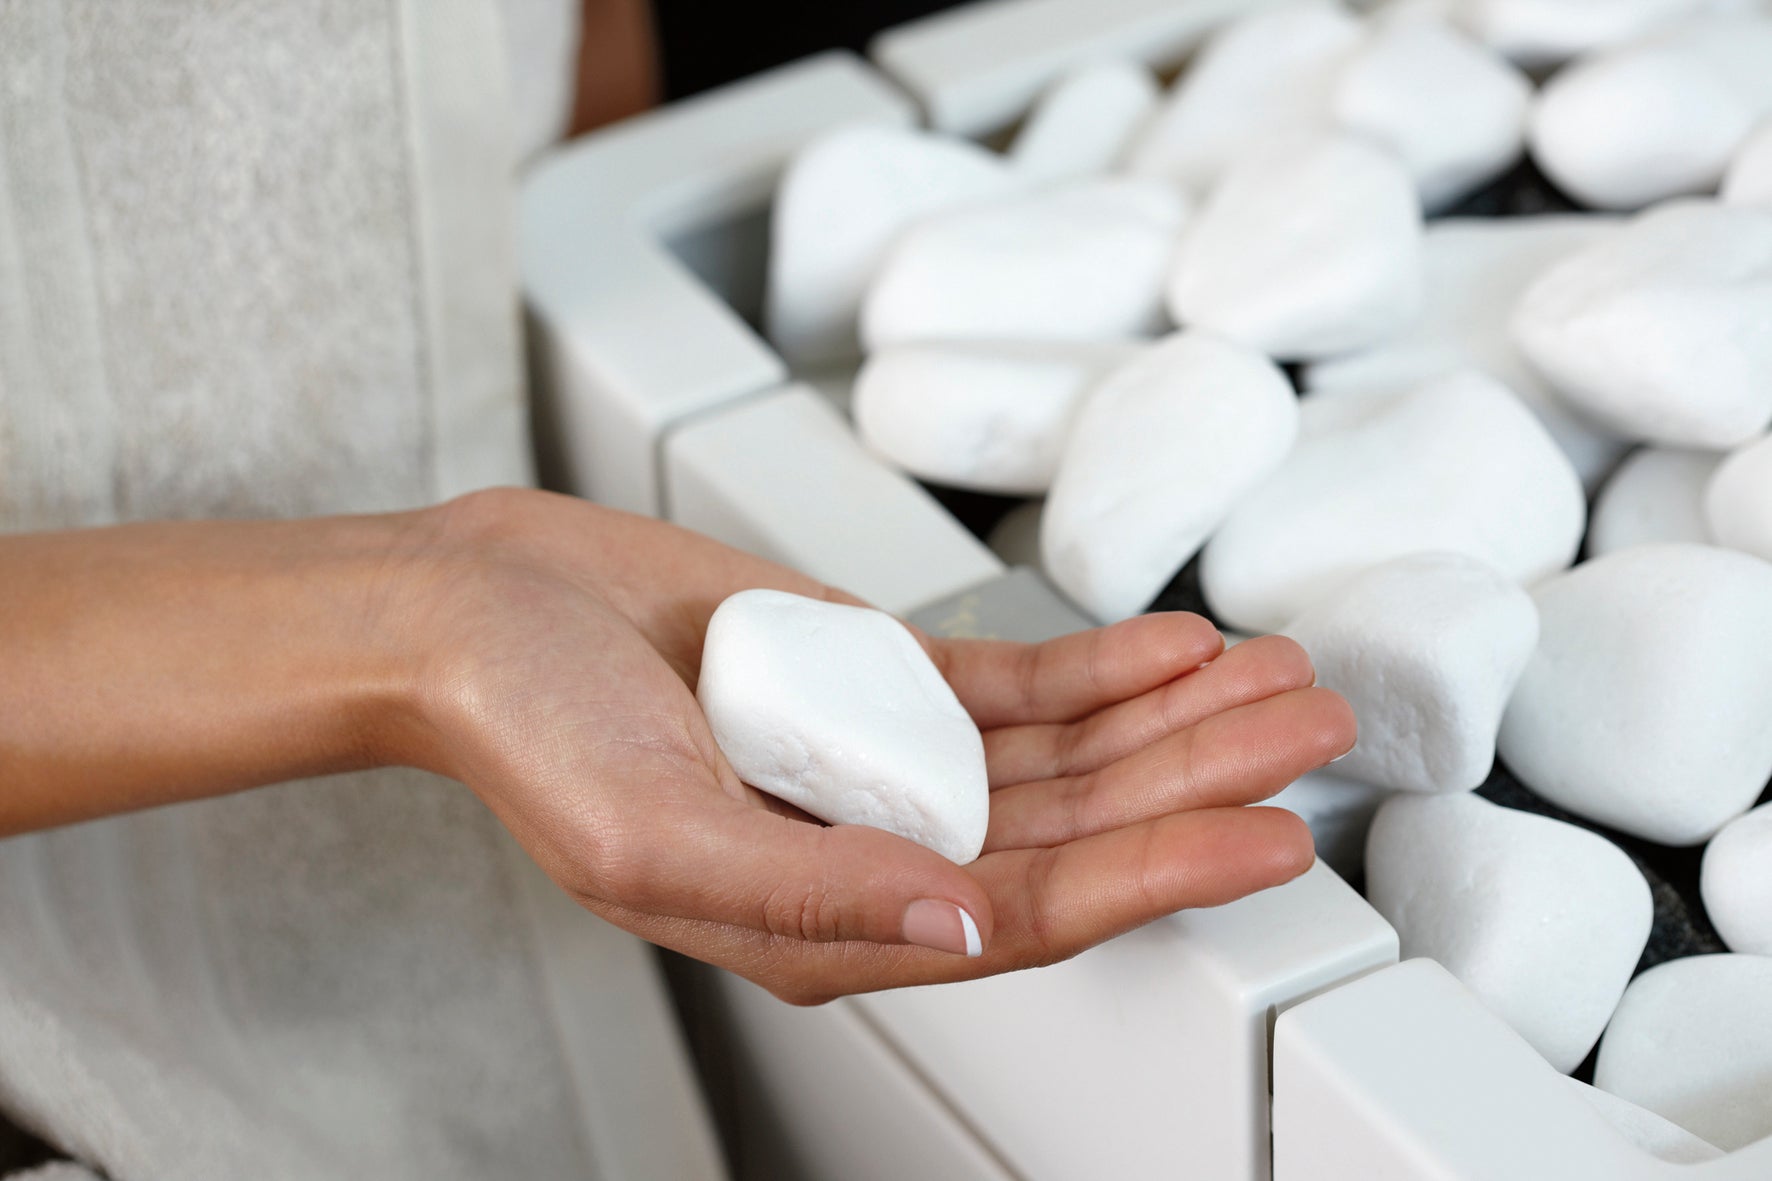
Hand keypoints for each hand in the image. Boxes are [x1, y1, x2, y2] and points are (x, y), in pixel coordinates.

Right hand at [397, 489, 1355, 1004]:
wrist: (478, 612)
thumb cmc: (527, 732)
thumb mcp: (650, 832)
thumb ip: (812, 888)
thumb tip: (964, 925)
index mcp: (833, 918)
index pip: (1035, 912)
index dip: (1161, 876)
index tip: (1271, 837)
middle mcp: (881, 849)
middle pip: (1080, 828)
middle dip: (1203, 781)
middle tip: (1316, 732)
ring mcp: (889, 761)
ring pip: (1069, 755)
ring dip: (1175, 717)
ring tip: (1278, 676)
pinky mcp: (879, 681)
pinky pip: (1016, 684)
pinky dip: (1101, 664)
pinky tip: (1175, 643)